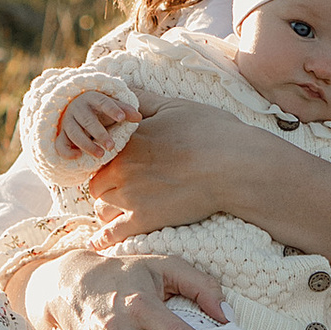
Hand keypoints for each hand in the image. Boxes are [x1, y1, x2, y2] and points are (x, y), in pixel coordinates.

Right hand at [51, 82, 145, 165]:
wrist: (75, 107)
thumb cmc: (99, 108)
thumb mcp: (112, 105)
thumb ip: (125, 110)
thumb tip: (138, 117)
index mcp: (92, 98)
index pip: (103, 102)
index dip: (113, 109)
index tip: (122, 118)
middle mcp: (78, 109)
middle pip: (88, 121)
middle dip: (100, 134)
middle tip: (112, 146)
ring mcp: (68, 122)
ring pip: (75, 133)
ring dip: (87, 145)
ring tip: (101, 155)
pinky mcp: (62, 135)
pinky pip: (60, 144)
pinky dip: (67, 151)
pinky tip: (77, 156)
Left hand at [83, 100, 290, 242]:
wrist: (234, 167)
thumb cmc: (210, 132)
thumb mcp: (174, 106)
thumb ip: (142, 99)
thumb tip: (121, 86)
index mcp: (127, 139)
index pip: (100, 151)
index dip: (106, 158)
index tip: (117, 163)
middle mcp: (121, 168)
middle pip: (96, 181)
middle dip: (105, 184)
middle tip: (119, 187)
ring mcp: (130, 196)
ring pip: (101, 207)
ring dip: (107, 208)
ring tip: (116, 210)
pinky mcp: (143, 220)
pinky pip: (111, 234)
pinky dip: (103, 239)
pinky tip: (98, 243)